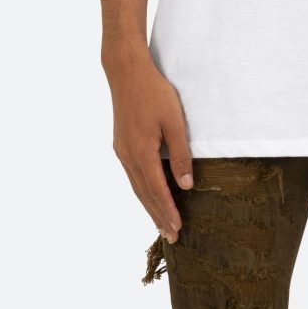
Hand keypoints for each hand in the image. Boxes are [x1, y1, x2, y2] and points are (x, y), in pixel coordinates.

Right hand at [104, 52, 192, 243]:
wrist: (126, 71)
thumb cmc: (154, 92)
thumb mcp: (175, 122)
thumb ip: (181, 155)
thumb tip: (186, 186)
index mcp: (141, 153)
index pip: (158, 190)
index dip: (168, 211)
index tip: (178, 229)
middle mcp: (128, 157)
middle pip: (145, 195)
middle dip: (159, 217)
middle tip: (171, 238)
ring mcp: (122, 152)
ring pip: (137, 188)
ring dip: (150, 208)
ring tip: (161, 226)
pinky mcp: (121, 147)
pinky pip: (133, 177)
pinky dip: (143, 193)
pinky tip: (149, 199)